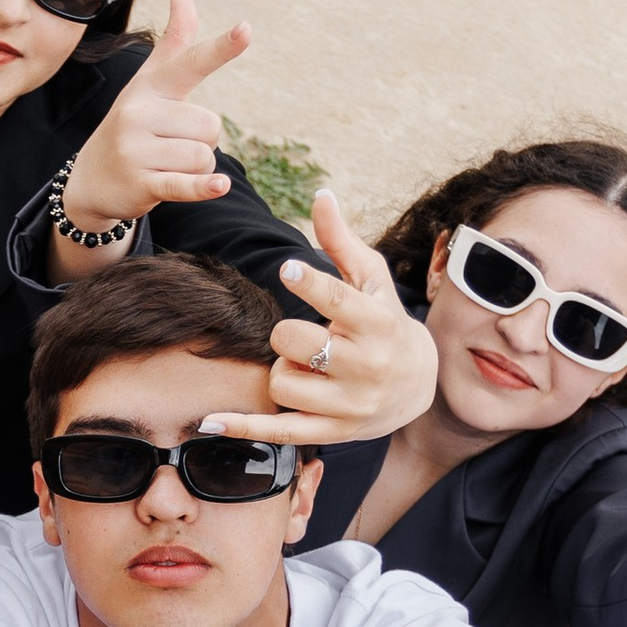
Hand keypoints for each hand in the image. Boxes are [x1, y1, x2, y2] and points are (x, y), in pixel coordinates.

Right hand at [59, 0, 249, 231]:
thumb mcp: (149, 84)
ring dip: (197, 168)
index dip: (221, 48)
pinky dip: (203, 187)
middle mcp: (140, 112)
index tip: (246, 29)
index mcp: (150, 86)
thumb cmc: (131, 126)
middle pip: (211, 126)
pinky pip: (186, 183)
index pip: (191, 62)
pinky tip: (219, 186)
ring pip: (204, 156)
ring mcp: (138, 149)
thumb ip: (174, 44)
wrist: (90, 180)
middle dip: (202, 142)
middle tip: (170, 147)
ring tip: (166, 166)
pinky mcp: (142, 183)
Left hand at [193, 193, 438, 445]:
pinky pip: (279, 432)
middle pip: (295, 342)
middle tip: (302, 334)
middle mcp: (367, 366)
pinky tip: (209, 422)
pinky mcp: (332, 431)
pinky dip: (243, 427)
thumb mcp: (372, 280)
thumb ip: (340, 242)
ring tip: (306, 366)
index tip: (288, 269)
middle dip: (286, 333)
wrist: (417, 386)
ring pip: (282, 383)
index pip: (340, 301)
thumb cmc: (385, 321)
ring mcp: (349, 404)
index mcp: (378, 323)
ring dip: (282, 370)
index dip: (311, 284)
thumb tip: (320, 194)